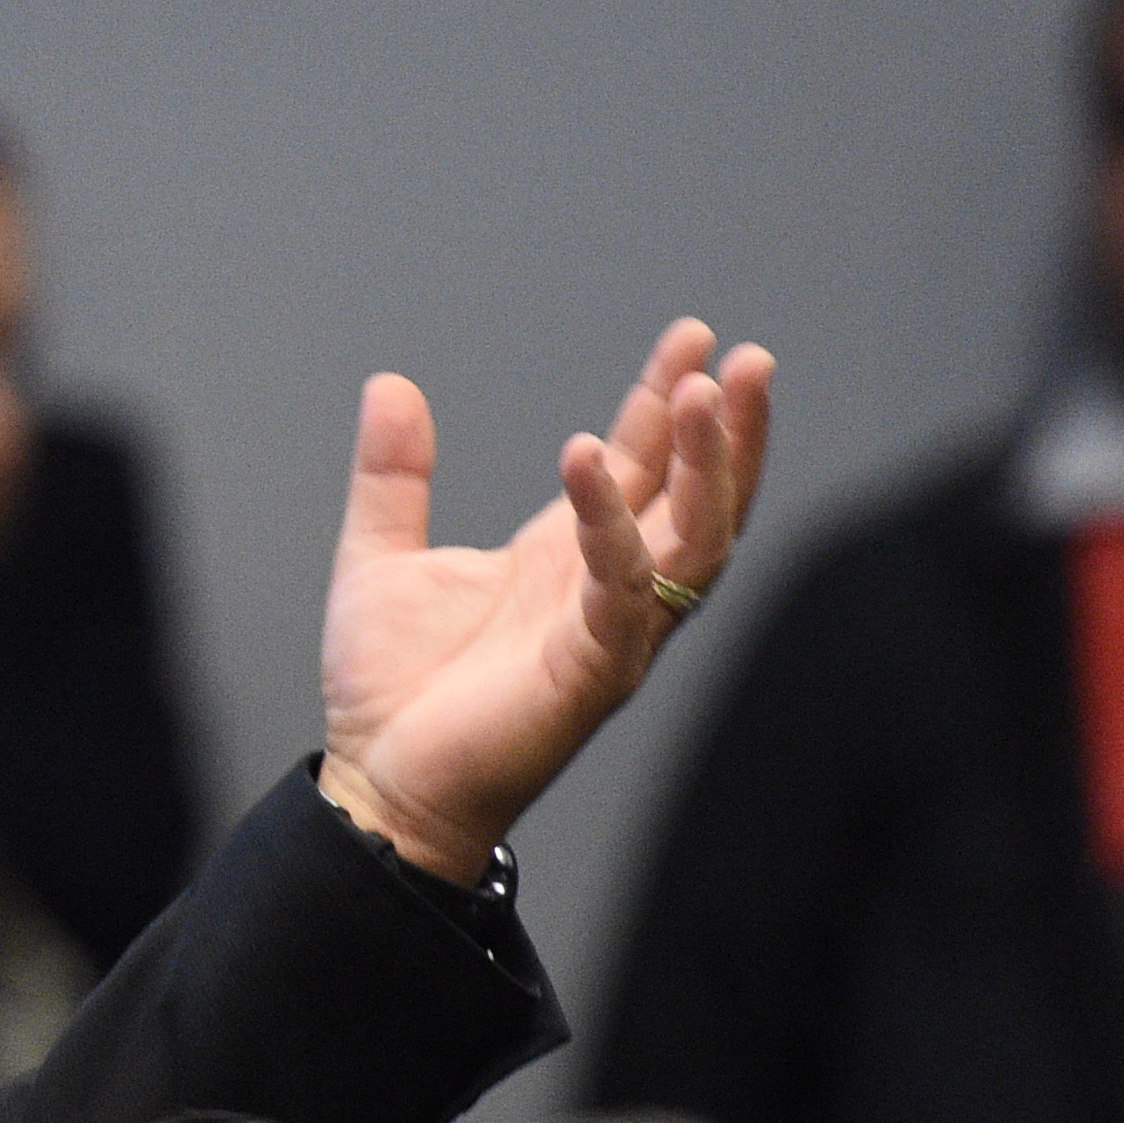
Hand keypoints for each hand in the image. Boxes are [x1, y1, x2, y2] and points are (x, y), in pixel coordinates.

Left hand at [316, 317, 773, 879]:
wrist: (376, 785)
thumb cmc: (393, 689)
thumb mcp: (382, 556)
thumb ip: (394, 474)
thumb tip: (390, 384)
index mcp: (571, 556)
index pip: (644, 466)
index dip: (668, 402)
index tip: (693, 337)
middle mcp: (609, 591)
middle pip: (701, 500)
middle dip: (729, 430)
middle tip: (748, 358)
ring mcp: (611, 635)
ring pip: (693, 543)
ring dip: (708, 467)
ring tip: (705, 392)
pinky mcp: (592, 675)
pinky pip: (622, 592)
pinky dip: (612, 527)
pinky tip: (588, 459)